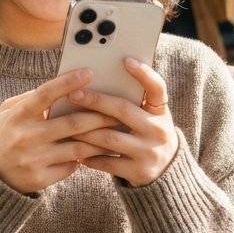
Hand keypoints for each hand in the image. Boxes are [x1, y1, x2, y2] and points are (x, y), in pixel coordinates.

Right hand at [0, 69, 121, 193]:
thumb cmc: (2, 134)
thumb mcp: (8, 111)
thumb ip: (32, 99)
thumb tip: (63, 85)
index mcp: (18, 116)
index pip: (45, 94)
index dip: (68, 82)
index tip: (89, 72)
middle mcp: (26, 137)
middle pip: (72, 123)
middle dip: (99, 115)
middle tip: (119, 109)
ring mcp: (33, 160)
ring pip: (77, 147)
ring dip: (100, 139)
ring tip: (117, 131)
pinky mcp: (40, 179)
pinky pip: (71, 166)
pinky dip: (85, 157)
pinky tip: (98, 151)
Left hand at [65, 58, 178, 186]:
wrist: (166, 172)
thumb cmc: (148, 134)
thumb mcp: (150, 117)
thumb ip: (134, 102)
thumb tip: (100, 78)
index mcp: (161, 112)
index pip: (157, 87)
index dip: (144, 73)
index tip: (126, 60)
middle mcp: (158, 130)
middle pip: (123, 110)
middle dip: (96, 101)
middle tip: (74, 94)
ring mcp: (149, 152)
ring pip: (109, 138)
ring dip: (85, 131)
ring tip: (66, 123)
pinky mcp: (138, 172)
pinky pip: (107, 162)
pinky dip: (90, 156)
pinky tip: (75, 150)